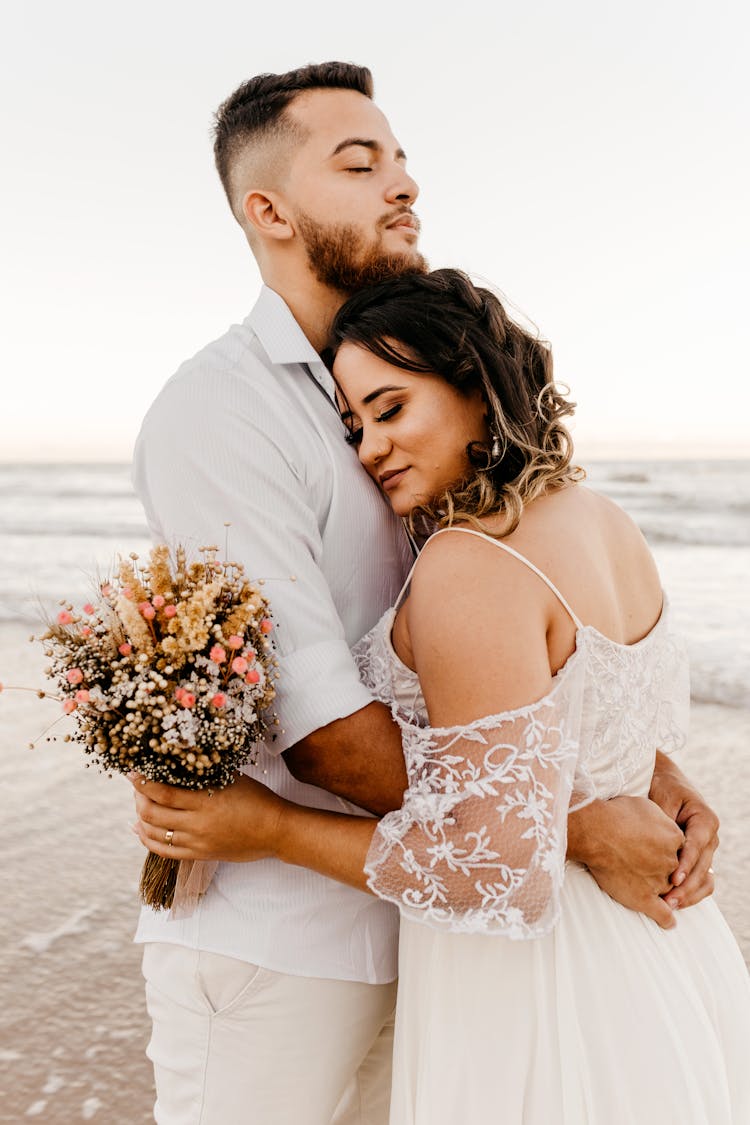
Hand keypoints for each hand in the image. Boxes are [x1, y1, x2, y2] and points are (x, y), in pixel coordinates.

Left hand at [130, 773, 284, 862]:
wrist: (275, 830)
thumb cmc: (256, 799)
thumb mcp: (231, 778)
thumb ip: (204, 772)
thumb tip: (177, 761)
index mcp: (206, 802)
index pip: (163, 793)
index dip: (143, 782)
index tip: (132, 771)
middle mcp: (197, 824)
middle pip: (152, 813)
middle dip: (138, 798)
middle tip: (137, 785)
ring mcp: (197, 842)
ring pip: (155, 833)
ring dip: (140, 817)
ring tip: (138, 803)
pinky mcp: (199, 855)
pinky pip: (164, 851)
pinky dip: (147, 839)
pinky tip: (140, 829)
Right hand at [568, 795, 685, 928]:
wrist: (596, 831)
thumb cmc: (616, 814)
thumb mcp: (645, 806)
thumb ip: (660, 817)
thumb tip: (663, 821)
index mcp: (675, 838)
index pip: (679, 848)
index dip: (666, 849)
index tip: (655, 849)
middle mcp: (672, 861)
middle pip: (675, 870)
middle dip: (665, 869)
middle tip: (648, 866)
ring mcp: (659, 881)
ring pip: (668, 890)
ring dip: (665, 892)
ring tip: (654, 890)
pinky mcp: (645, 898)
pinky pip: (663, 914)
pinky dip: (667, 919)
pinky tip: (669, 923)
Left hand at [648, 752, 718, 909]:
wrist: (664, 783)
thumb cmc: (662, 788)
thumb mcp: (662, 799)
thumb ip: (664, 821)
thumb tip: (662, 844)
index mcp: (706, 821)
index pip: (697, 846)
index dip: (685, 864)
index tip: (673, 879)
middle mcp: (710, 837)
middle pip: (702, 867)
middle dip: (686, 886)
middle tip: (667, 900)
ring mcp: (706, 850)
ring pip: (705, 878)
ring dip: (689, 894)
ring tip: (669, 905)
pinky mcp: (698, 859)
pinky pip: (700, 880)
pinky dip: (689, 892)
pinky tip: (674, 901)